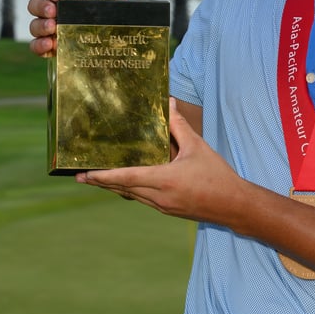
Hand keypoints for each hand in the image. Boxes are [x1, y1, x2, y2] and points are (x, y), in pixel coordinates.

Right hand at [27, 0, 143, 56]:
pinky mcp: (50, 48)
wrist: (107, 44)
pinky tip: (49, 46)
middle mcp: (55, 12)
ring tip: (52, 29)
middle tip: (52, 12)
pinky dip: (38, 46)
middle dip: (40, 7)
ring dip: (39, 26)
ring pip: (33, 25)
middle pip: (35, 4)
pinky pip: (35, 46)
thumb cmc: (106, 18)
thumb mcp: (116, 3)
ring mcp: (50, 30)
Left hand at [76, 99, 241, 222]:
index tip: (84, 175)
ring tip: (99, 179)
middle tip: (81, 176)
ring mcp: (162, 206)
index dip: (103, 176)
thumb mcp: (198, 147)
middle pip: (122, 189)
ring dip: (114, 187)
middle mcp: (158, 196)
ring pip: (131, 196)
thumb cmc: (217, 175)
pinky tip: (128, 184)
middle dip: (101, 183)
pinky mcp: (168, 210)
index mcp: (164, 180)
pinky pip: (142, 200)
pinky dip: (130, 191)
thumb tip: (169, 103)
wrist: (234, 206)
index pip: (126, 177)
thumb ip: (180, 126)